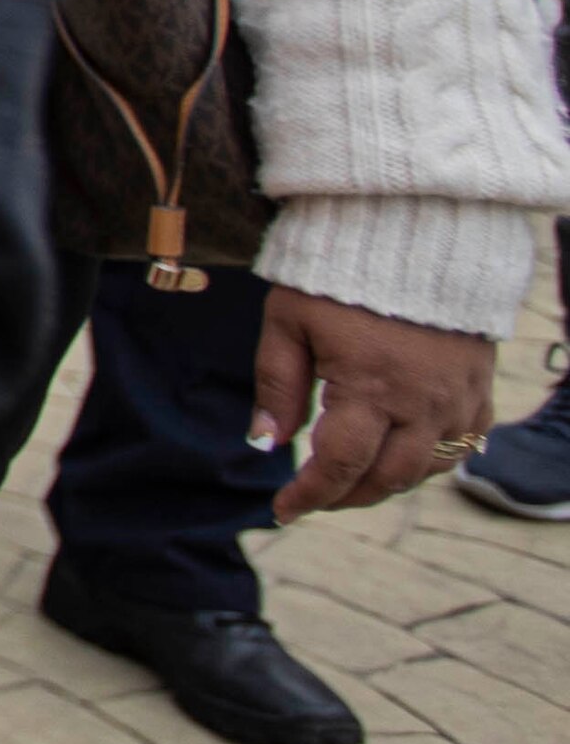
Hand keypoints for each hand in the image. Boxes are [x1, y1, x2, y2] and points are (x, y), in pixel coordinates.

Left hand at [253, 283, 497, 518]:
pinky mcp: (480, 387)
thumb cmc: (337, 275)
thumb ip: (277, 384)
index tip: (282, 511)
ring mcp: (459, 398)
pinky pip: (462, 444)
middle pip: (387, 478)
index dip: (310, 495)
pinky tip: (398, 454)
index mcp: (371, 387)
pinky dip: (429, 460)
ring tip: (348, 479)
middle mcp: (423, 402)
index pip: (341, 465)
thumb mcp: (289, 322)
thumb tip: (264, 442)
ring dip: (386, 483)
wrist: (410, 232)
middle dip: (346, 496)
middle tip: (312, 498)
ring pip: (427, 469)